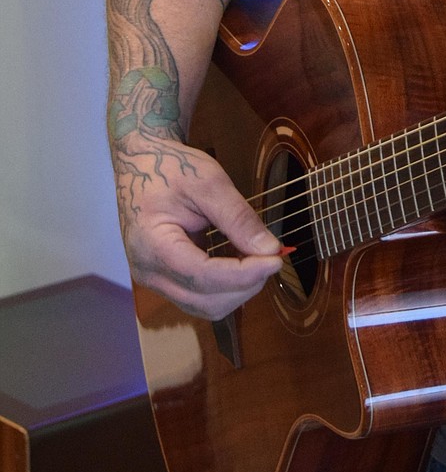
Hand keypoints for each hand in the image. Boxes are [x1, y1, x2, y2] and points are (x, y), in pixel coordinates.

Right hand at [116, 138, 282, 319]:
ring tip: (257, 259)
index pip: (203, 276)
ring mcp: (153, 279)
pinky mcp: (163, 279)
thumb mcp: (209, 183)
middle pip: (205, 301)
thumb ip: (238, 218)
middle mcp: (148, 272)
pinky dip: (225, 287)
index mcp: (152, 245)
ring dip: (237, 290)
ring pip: (203, 306)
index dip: (244, 274)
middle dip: (245, 285)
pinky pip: (198, 297)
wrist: (142, 165)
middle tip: (271, 256)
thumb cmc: (171, 167)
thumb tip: (269, 249)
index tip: (276, 259)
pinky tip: (240, 263)